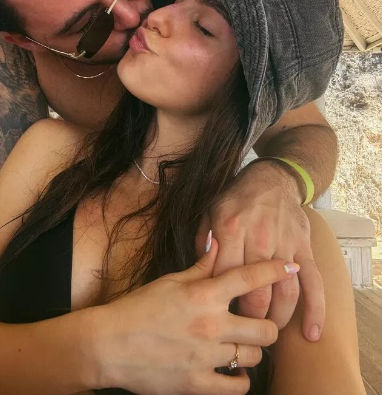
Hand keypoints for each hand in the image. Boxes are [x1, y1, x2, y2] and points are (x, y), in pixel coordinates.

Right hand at [97, 236, 297, 394]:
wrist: (109, 344)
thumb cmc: (138, 308)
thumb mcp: (169, 281)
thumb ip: (200, 267)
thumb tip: (218, 243)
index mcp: (202, 295)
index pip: (248, 278)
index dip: (274, 270)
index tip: (290, 267)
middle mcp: (210, 325)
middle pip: (265, 328)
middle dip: (267, 324)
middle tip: (257, 322)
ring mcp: (206, 358)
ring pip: (253, 356)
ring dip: (251, 350)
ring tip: (241, 346)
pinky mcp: (198, 385)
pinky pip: (237, 387)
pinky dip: (239, 379)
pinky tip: (232, 371)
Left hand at [208, 160, 324, 341]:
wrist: (271, 179)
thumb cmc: (236, 199)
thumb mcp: (210, 213)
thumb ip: (203, 243)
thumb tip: (198, 275)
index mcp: (230, 229)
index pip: (224, 276)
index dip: (221, 301)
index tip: (217, 316)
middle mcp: (258, 238)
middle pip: (255, 292)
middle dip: (249, 318)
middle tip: (243, 331)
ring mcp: (284, 243)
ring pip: (285, 292)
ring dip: (278, 319)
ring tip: (269, 333)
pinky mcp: (304, 246)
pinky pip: (313, 281)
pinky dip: (315, 309)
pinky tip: (311, 332)